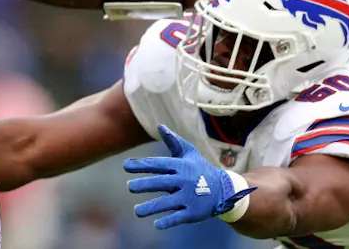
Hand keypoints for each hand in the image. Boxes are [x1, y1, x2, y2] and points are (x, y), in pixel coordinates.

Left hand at [124, 125, 254, 229]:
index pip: (158, 164)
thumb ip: (173, 141)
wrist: (223, 189)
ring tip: (136, 211)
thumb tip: (160, 126)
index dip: (141, 165)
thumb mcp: (189, 153)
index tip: (125, 166)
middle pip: (161, 182)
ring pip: (167, 202)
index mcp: (181, 166)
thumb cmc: (200, 168)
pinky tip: (156, 224)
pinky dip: (168, 221)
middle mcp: (184, 181)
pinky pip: (179, 217)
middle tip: (129, 187)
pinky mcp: (193, 212)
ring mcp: (189, 197)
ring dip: (151, 207)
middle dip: (144, 184)